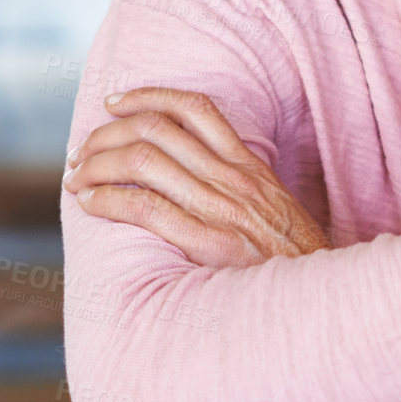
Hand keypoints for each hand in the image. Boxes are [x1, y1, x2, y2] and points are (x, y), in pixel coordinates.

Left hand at [63, 86, 329, 267]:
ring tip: (77, 177)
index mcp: (248, 166)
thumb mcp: (275, 210)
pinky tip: (90, 203)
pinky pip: (146, 207)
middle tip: (81, 150)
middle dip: (107, 133)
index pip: (194, 108)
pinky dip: (108, 199)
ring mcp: (222, 209)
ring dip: (98, 164)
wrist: (323, 305)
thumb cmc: (295, 264)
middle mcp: (233, 179)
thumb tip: (191, 173)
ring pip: (143, 161)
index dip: (147, 97)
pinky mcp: (209, 244)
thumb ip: (240, 186)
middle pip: (156, 129)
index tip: (113, 103)